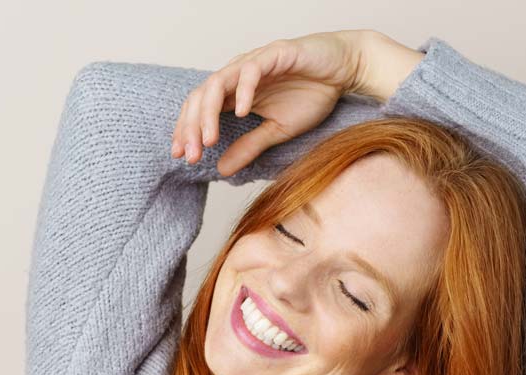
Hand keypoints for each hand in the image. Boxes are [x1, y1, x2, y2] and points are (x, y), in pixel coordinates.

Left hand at [171, 29, 371, 177]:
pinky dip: (243, 91)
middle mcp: (238, 76)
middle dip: (191, 127)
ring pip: (218, 82)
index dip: (187, 132)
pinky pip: (252, 70)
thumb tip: (222, 170)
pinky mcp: (275, 53)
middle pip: (201, 97)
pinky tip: (242, 113)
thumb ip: (249, 147)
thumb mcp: (277, 130)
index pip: (199, 110)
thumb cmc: (311, 95)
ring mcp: (254, 63)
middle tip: (190, 155)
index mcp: (234, 93)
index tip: (181, 157)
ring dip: (209, 113)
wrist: (343, 71)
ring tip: (208, 139)